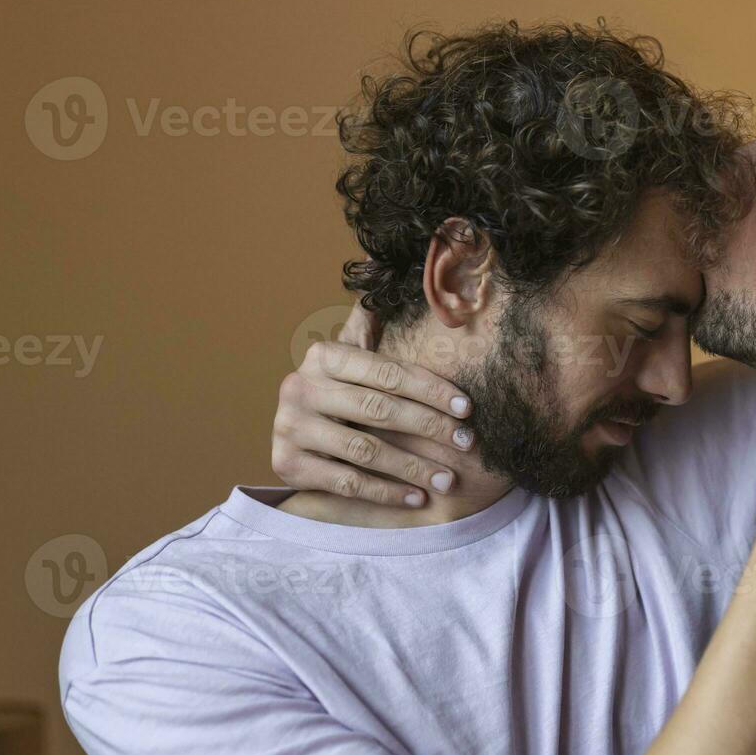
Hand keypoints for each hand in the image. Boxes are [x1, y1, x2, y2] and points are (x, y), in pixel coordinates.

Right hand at [271, 303, 476, 507]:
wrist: (294, 434)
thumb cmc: (341, 393)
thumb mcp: (353, 357)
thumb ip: (368, 323)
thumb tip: (379, 257)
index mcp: (323, 357)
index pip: (388, 373)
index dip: (432, 390)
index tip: (468, 408)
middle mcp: (299, 387)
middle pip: (379, 410)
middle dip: (430, 428)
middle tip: (467, 443)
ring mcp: (289, 427)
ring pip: (365, 450)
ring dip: (413, 466)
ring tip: (448, 478)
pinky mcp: (287, 464)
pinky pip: (346, 482)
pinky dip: (386, 492)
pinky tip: (417, 496)